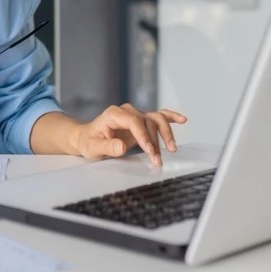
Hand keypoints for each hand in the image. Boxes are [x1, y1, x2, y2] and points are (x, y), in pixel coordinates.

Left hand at [72, 103, 186, 165]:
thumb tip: (121, 147)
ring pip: (156, 119)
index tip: (149, 151)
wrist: (87, 137)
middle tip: (157, 160)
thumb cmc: (89, 141)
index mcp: (114, 114)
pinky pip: (159, 116)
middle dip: (155, 141)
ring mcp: (136, 115)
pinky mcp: (142, 121)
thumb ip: (107, 147)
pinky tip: (182, 120)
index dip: (143, 135)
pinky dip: (171, 117)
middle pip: (148, 121)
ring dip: (166, 133)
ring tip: (172, 149)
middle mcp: (127, 111)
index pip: (134, 121)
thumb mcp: (93, 147)